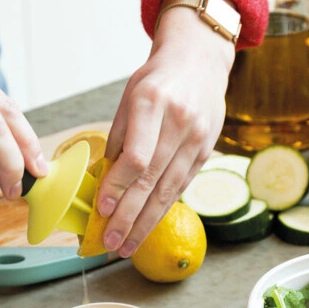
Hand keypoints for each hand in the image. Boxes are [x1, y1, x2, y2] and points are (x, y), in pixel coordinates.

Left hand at [97, 0, 235, 256]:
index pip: (137, 157)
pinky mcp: (207, 152)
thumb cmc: (158, 79)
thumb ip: (118, 136)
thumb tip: (105, 180)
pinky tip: (147, 227)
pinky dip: (162, 209)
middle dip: (129, 216)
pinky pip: (180, 187)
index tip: (101, 209)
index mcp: (153, 103)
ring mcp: (198, 139)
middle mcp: (179, 123)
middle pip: (152, 180)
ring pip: (169, 191)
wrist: (201, 61)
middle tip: (111, 243)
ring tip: (126, 246)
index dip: (119, 187)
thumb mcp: (130, 96)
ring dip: (145, 223)